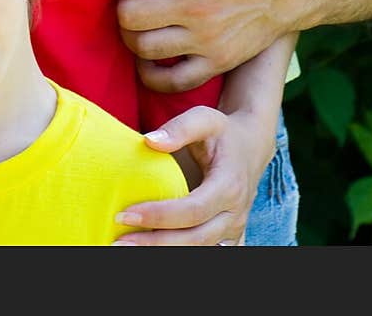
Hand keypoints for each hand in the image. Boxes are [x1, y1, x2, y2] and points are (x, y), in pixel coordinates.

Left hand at [113, 105, 258, 245]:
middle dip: (155, 243)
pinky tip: (153, 249)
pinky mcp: (230, 238)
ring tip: (129, 246)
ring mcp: (234, 229)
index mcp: (229, 185)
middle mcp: (235, 213)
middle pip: (195, 239)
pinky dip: (180, 251)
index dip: (159, 215)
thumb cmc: (222, 132)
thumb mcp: (204, 118)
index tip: (126, 214)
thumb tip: (148, 141)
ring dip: (164, 252)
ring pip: (200, 250)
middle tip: (119, 240)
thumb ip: (178, 128)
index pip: (192, 210)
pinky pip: (207, 252)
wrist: (251, 146)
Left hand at [114, 0, 296, 87]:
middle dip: (123, 2)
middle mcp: (197, 9)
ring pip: (143, 48)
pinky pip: (170, 82)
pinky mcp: (217, 63)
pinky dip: (151, 73)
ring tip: (142, 19)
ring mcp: (206, 40)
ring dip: (133, 34)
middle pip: (128, 16)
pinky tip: (152, 53)